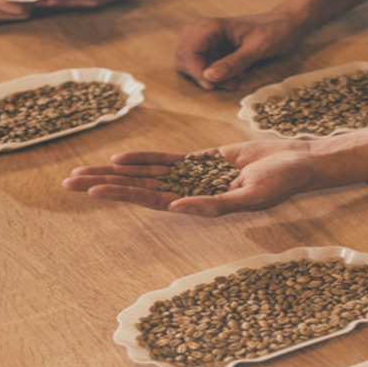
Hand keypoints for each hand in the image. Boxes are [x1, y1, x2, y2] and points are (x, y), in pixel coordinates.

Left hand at [61, 139, 315, 216]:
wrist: (299, 161)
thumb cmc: (283, 182)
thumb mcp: (253, 196)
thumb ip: (216, 206)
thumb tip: (178, 209)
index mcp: (200, 205)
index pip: (151, 199)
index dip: (120, 194)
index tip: (91, 191)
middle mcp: (191, 192)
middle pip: (139, 187)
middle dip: (104, 183)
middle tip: (68, 182)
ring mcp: (195, 176)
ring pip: (147, 174)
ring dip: (116, 172)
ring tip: (84, 172)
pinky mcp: (203, 160)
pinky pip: (167, 160)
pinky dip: (144, 158)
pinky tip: (121, 157)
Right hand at [175, 11, 304, 90]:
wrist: (286, 25)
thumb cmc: (275, 31)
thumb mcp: (257, 48)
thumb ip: (233, 62)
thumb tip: (208, 77)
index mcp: (210, 27)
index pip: (188, 52)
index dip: (196, 72)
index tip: (212, 86)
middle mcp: (202, 32)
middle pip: (185, 60)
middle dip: (204, 76)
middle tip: (232, 83)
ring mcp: (206, 41)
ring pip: (192, 66)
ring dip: (211, 78)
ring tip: (236, 80)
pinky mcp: (212, 50)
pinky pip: (204, 68)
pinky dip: (217, 77)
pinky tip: (237, 77)